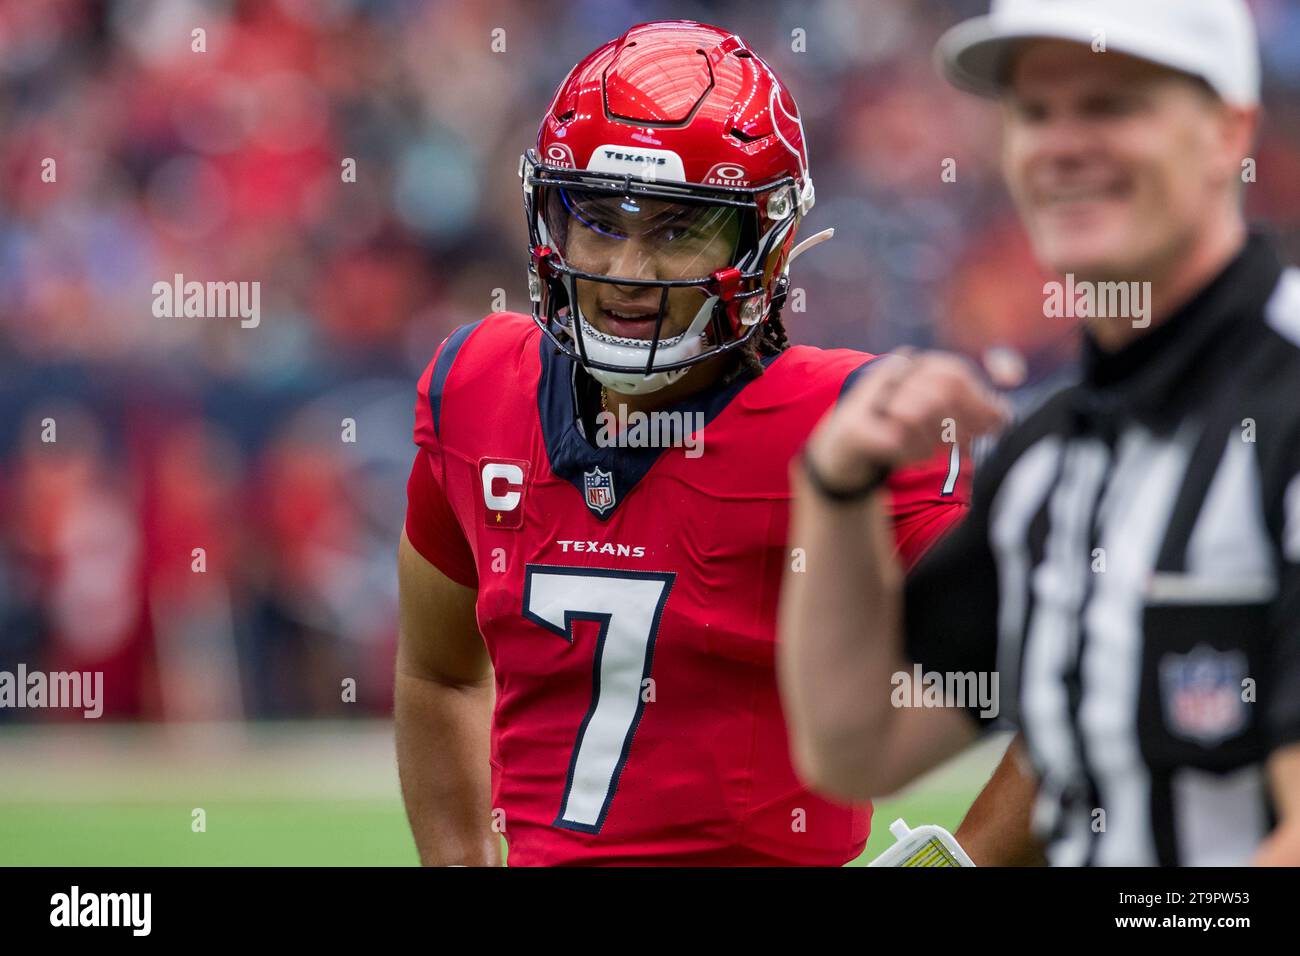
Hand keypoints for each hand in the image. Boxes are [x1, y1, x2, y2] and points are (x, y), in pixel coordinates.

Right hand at [805, 351, 1010, 489]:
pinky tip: (906, 457)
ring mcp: (866, 399)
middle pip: (938, 392)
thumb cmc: (896, 434)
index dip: (979, 402)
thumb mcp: (937, 419)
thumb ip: (971, 411)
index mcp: (911, 366)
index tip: (993, 427)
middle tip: (959, 449)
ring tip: (926, 452)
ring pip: (917, 416)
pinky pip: (895, 441)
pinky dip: (907, 454)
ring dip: (930, 443)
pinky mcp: (852, 428)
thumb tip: (1005, 415)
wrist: (839, 454)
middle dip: (956, 426)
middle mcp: (887, 374)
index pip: (953, 374)